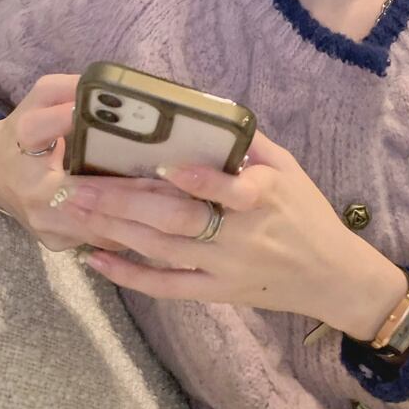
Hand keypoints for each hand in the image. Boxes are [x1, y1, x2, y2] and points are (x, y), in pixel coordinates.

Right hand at [0, 73, 193, 253]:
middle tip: (175, 178)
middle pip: (88, 194)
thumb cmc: (26, 131)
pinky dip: (134, 230)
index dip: (78, 123)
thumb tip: (113, 88)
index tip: (120, 122)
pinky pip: (103, 240)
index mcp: (23, 141)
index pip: (46, 129)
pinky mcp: (58, 243)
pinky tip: (165, 220)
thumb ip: (70, 88)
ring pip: (102, 226)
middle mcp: (32, 189)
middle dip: (133, 188)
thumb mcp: (40, 98)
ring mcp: (45, 223)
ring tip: (181, 202)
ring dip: (142, 216)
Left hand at [54, 127, 372, 324]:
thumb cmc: (308, 213)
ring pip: (162, 250)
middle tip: (78, 185)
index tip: (160, 163)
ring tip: (75, 210)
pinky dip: (129, 275)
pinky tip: (95, 260)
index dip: (195, 178)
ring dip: (115, 230)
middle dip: (124, 202)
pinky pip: (166, 287)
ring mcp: (224, 269)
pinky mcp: (215, 294)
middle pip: (176, 220)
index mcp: (263, 199)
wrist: (332, 276)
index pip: (229, 190)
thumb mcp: (290, 169)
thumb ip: (251, 144)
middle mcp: (240, 236)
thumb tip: (207, 114)